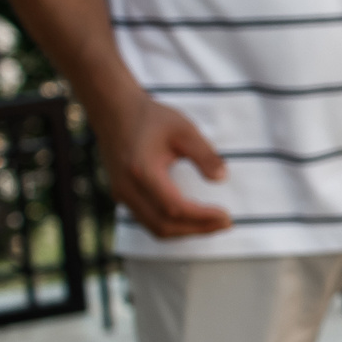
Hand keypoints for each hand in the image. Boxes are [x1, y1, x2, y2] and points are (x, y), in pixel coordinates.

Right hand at [89, 89, 230, 237]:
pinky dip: (172, 225)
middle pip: (164, 225)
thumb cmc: (151, 118)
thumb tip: (222, 179)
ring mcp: (121, 194)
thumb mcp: (184, 129)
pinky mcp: (121, 195)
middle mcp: (127, 188)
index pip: (174, 207)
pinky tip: (194, 219)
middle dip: (198, 229)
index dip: (202, 217)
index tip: (227, 216)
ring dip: (186, 231)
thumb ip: (204, 154)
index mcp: (141, 171)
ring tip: (214, 224)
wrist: (114, 111)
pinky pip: (147, 220)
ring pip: (154, 227)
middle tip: (226, 223)